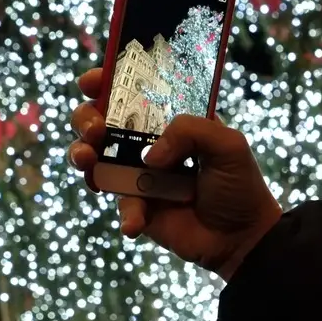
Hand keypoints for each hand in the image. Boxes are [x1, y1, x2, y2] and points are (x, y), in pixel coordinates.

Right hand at [69, 68, 280, 280]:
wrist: (241, 238)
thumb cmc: (239, 185)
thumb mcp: (227, 145)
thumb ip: (190, 131)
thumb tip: (150, 155)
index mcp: (170, 119)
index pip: (134, 92)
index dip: (107, 82)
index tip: (91, 82)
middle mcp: (148, 143)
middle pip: (101, 121)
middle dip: (85, 119)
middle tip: (96, 129)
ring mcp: (138, 175)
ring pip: (96, 158)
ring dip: (81, 154)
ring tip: (86, 160)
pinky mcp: (137, 206)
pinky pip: (119, 204)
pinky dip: (125, 212)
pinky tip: (136, 221)